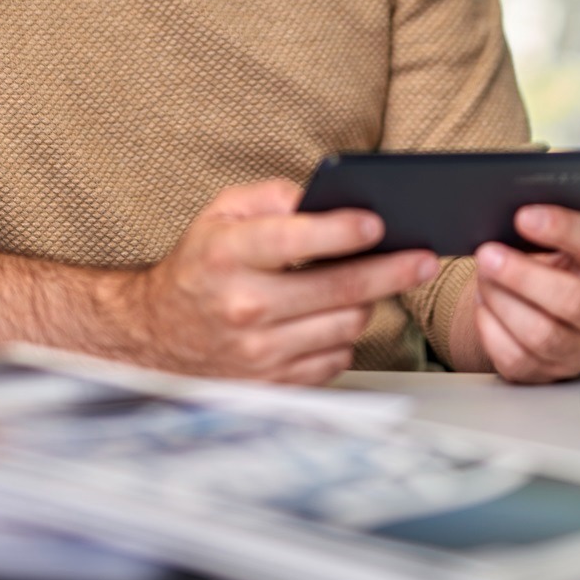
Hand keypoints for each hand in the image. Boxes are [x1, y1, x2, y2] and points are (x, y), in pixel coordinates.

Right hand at [120, 179, 440, 384]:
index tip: (378, 222)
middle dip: (389, 271)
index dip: (340, 231)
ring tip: (375, 282)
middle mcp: (243, 307)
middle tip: (423, 258)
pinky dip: (345, 336)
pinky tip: (337, 317)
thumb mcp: (219, 214)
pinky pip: (336, 358)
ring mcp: (259, 352)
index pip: (293, 240)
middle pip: (337, 290)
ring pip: (346, 325)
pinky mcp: (274, 384)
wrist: (156, 337)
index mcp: (227, 256)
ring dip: (368, 303)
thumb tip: (325, 197)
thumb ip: (270, 196)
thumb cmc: (200, 267)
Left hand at [468, 196, 579, 382]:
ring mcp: (579, 348)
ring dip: (502, 300)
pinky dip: (491, 327)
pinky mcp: (545, 373)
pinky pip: (514, 357)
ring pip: (540, 333)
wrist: (561, 317)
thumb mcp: (574, 233)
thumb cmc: (564, 264)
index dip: (562, 229)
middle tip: (487, 251)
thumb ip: (569, 202)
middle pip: (572, 300)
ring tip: (483, 276)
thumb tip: (558, 164)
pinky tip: (485, 304)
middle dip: (523, 274)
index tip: (523, 215)